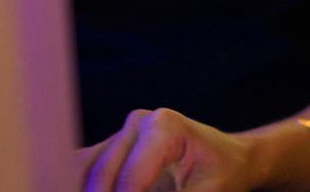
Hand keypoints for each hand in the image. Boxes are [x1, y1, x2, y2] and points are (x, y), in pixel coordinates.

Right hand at [76, 108, 258, 191]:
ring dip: (84, 188)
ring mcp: (121, 133)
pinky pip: (84, 170)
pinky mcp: (111, 148)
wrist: (229, 158)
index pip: (130, 179)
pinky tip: (80, 190)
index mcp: (165, 126)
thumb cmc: (223, 174)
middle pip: (99, 174)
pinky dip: (81, 184)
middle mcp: (138, 123)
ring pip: (82, 171)